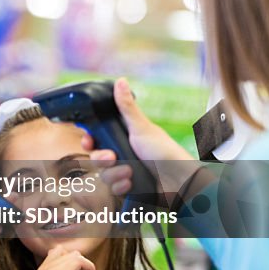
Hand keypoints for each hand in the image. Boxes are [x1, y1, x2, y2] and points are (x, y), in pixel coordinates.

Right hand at [36, 245, 97, 269]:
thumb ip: (63, 269)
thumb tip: (75, 254)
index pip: (58, 251)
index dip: (72, 261)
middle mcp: (44, 269)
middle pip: (67, 252)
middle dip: (80, 264)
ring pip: (75, 255)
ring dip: (85, 269)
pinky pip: (80, 260)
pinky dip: (89, 269)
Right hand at [83, 78, 196, 197]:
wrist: (178, 181)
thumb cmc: (164, 151)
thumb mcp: (141, 127)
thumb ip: (126, 106)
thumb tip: (121, 80)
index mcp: (123, 138)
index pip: (96, 139)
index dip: (90, 141)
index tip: (89, 142)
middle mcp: (122, 154)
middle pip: (96, 158)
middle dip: (102, 160)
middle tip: (112, 158)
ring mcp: (124, 171)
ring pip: (103, 175)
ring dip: (115, 174)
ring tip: (130, 173)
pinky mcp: (128, 188)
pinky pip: (113, 189)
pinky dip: (122, 186)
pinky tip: (132, 183)